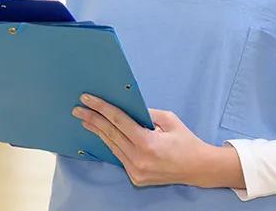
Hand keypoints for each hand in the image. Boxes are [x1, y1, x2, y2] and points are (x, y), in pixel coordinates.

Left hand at [72, 94, 245, 188]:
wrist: (198, 169)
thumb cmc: (185, 140)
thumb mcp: (167, 119)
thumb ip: (145, 113)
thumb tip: (126, 106)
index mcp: (147, 143)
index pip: (118, 121)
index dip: (101, 108)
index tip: (87, 98)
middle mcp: (139, 159)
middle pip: (110, 134)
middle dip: (92, 119)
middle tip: (78, 109)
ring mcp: (136, 171)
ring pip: (112, 146)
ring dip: (97, 131)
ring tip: (85, 120)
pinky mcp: (136, 178)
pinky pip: (119, 156)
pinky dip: (110, 143)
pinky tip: (101, 134)